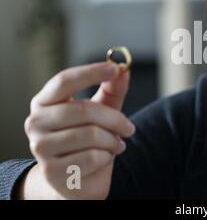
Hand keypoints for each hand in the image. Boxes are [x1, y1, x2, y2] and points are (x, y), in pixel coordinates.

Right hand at [22, 62, 134, 198]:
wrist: (76, 179)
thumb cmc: (89, 139)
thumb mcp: (102, 110)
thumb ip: (112, 89)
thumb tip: (123, 69)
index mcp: (44, 102)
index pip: (64, 80)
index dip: (91, 72)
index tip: (115, 68)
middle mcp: (36, 122)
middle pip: (83, 109)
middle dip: (114, 119)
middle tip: (130, 128)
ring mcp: (40, 147)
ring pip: (90, 135)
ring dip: (112, 140)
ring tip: (115, 145)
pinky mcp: (52, 171)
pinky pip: (91, 157)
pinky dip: (106, 157)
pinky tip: (104, 158)